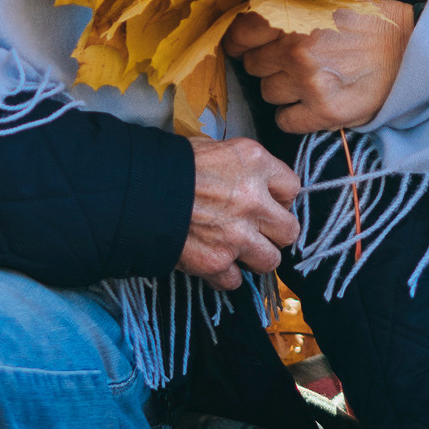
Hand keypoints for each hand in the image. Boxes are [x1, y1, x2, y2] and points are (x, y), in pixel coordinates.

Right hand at [179, 138, 301, 287]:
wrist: (136, 190)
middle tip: (257, 229)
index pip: (292, 187)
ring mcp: (237, 235)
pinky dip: (225, 275)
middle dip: (274, 232)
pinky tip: (213, 261)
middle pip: (289, 230)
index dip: (280, 198)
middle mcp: (254, 201)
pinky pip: (235, 280)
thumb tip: (250, 178)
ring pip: (270, 260)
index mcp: (255, 164)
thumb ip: (239, 165)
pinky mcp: (216, 262)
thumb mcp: (211, 148)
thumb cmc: (170, 164)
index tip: (269, 202)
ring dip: (255, 257)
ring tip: (237, 249)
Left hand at [223, 0, 414, 133]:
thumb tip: (251, 14)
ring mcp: (308, 82)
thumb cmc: (371, 23)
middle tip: (289, 60)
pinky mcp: (324, 112)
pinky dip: (293, 115)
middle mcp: (296, 49)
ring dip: (281, 88)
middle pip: (253, 64)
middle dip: (266, 62)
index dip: (241, 41)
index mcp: (294, 16)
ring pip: (267, 92)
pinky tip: (311, 103)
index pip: (241, 33)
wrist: (414, 51)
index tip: (247, 45)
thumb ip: (291, 6)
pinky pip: (284, 120)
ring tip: (307, 80)